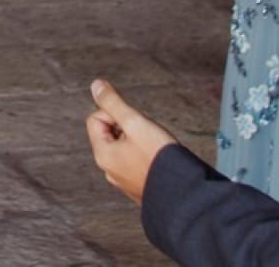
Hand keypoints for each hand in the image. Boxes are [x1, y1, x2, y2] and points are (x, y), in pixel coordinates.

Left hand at [85, 81, 176, 205]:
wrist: (183, 193)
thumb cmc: (159, 157)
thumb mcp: (135, 122)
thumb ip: (114, 103)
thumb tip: (96, 85)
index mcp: (103, 155)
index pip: (96, 119)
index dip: (115, 113)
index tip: (135, 122)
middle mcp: (109, 170)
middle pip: (109, 134)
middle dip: (127, 128)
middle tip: (146, 134)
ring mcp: (123, 181)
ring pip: (123, 149)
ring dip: (137, 142)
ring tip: (155, 148)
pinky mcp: (137, 188)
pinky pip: (135, 164)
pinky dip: (144, 157)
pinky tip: (158, 161)